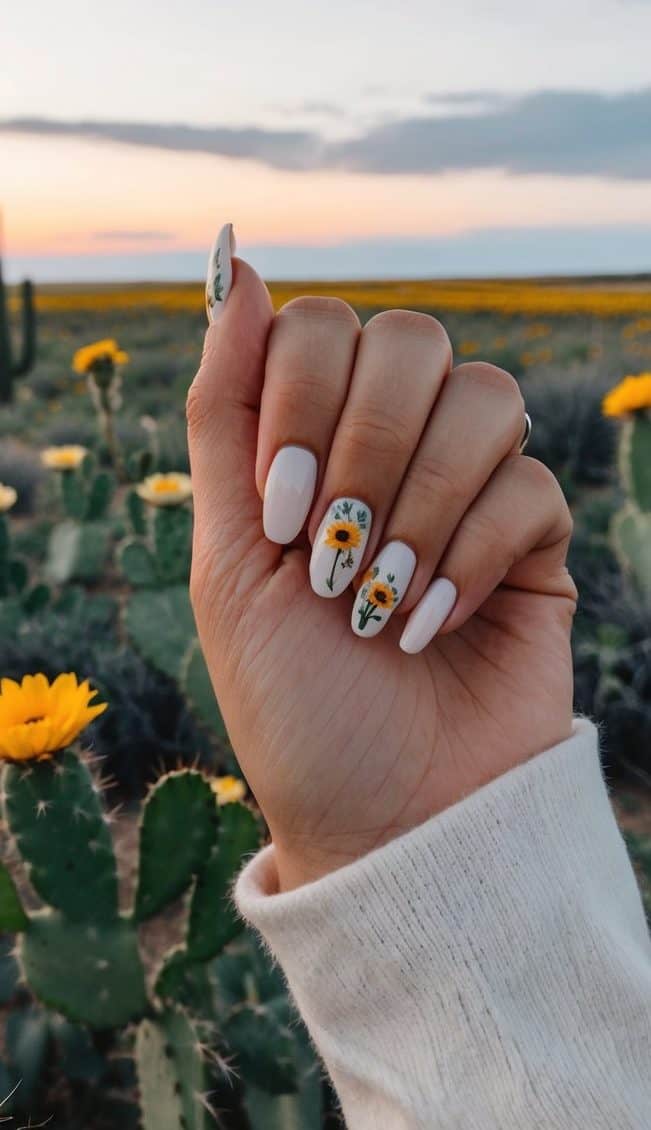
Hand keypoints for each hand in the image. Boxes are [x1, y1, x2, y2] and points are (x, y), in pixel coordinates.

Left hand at [188, 235, 576, 890]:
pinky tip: (432, 625)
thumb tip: (236, 264)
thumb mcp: (224, 557)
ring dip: (420, 504)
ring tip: (378, 598)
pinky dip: (472, 556)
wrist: (383, 815)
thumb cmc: (292, 701)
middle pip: (412, 340)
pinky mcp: (535, 540)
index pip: (323, 327)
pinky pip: (530, 485)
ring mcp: (470, 491)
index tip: (277, 510)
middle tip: (330, 552)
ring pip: (484, 398)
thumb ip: (225, 410)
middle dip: (364, 448)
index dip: (299, 398)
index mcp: (313, 444)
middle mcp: (394, 452)